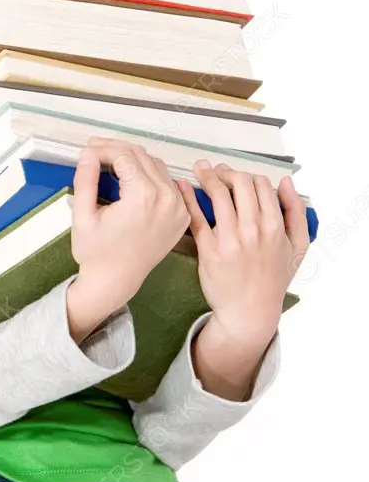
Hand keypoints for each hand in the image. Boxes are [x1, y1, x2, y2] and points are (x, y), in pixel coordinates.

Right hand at [67, 137, 189, 336]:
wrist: (115, 281)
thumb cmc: (95, 253)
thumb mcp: (82, 216)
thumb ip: (86, 180)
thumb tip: (88, 153)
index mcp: (143, 198)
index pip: (124, 156)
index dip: (103, 149)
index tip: (87, 149)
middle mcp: (166, 199)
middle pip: (142, 156)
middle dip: (116, 149)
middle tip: (95, 149)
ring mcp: (178, 208)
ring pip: (157, 166)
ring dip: (134, 159)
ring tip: (110, 161)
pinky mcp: (181, 215)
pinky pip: (168, 183)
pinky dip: (150, 174)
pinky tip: (131, 176)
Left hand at [177, 161, 309, 344]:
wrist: (250, 311)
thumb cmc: (274, 279)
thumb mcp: (298, 247)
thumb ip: (296, 212)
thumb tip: (285, 182)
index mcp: (275, 226)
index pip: (260, 184)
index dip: (247, 175)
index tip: (236, 176)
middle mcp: (252, 230)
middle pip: (239, 182)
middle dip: (226, 171)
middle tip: (217, 170)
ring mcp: (229, 239)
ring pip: (217, 194)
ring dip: (207, 175)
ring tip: (200, 170)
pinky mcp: (209, 250)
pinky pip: (196, 216)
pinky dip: (188, 197)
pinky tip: (182, 186)